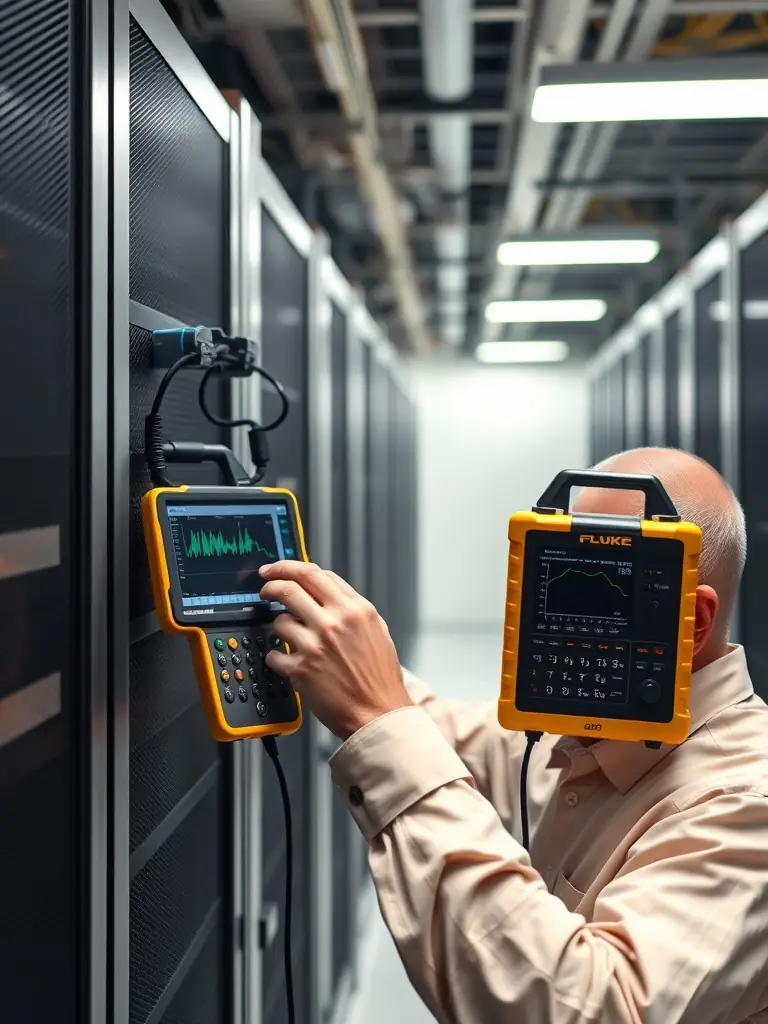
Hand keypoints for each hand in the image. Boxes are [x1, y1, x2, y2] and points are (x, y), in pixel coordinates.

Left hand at [259, 561, 411, 739]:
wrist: (378, 713)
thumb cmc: (379, 677)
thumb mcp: (376, 629)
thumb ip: (350, 606)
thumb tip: (324, 588)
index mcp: (355, 609)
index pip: (314, 574)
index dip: (289, 568)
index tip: (278, 571)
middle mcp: (335, 623)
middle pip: (289, 587)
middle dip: (270, 584)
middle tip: (265, 589)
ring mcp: (316, 646)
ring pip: (279, 621)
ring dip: (280, 627)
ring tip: (290, 638)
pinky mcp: (302, 670)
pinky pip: (274, 655)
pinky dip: (277, 658)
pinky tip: (288, 662)